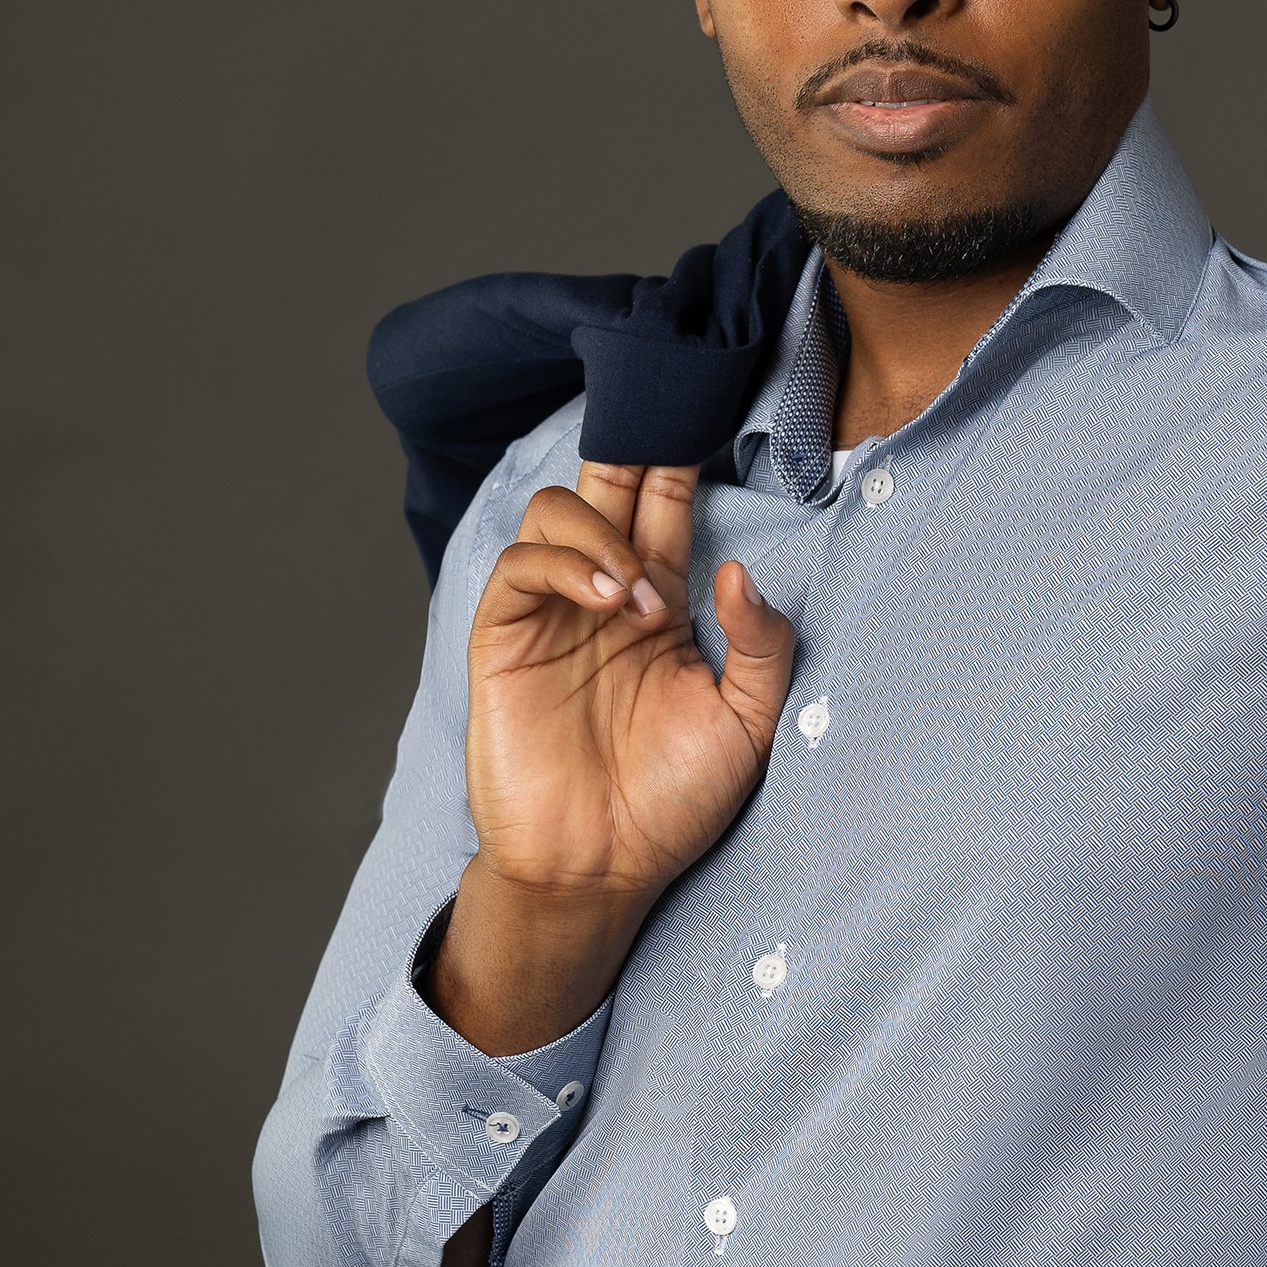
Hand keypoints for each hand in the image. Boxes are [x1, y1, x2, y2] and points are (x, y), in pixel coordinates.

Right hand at [434, 459, 796, 1053]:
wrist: (601, 869)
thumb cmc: (673, 803)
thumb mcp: (749, 724)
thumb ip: (761, 645)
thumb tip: (741, 569)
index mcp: (662, 601)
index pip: (668, 503)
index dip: (681, 452)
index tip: (705, 397)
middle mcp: (605, 594)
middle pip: (610, 483)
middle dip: (634, 442)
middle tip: (660, 407)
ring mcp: (552, 612)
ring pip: (558, 510)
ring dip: (606, 534)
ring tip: (642, 600)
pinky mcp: (505, 637)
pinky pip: (521, 566)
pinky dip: (566, 565)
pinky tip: (609, 600)